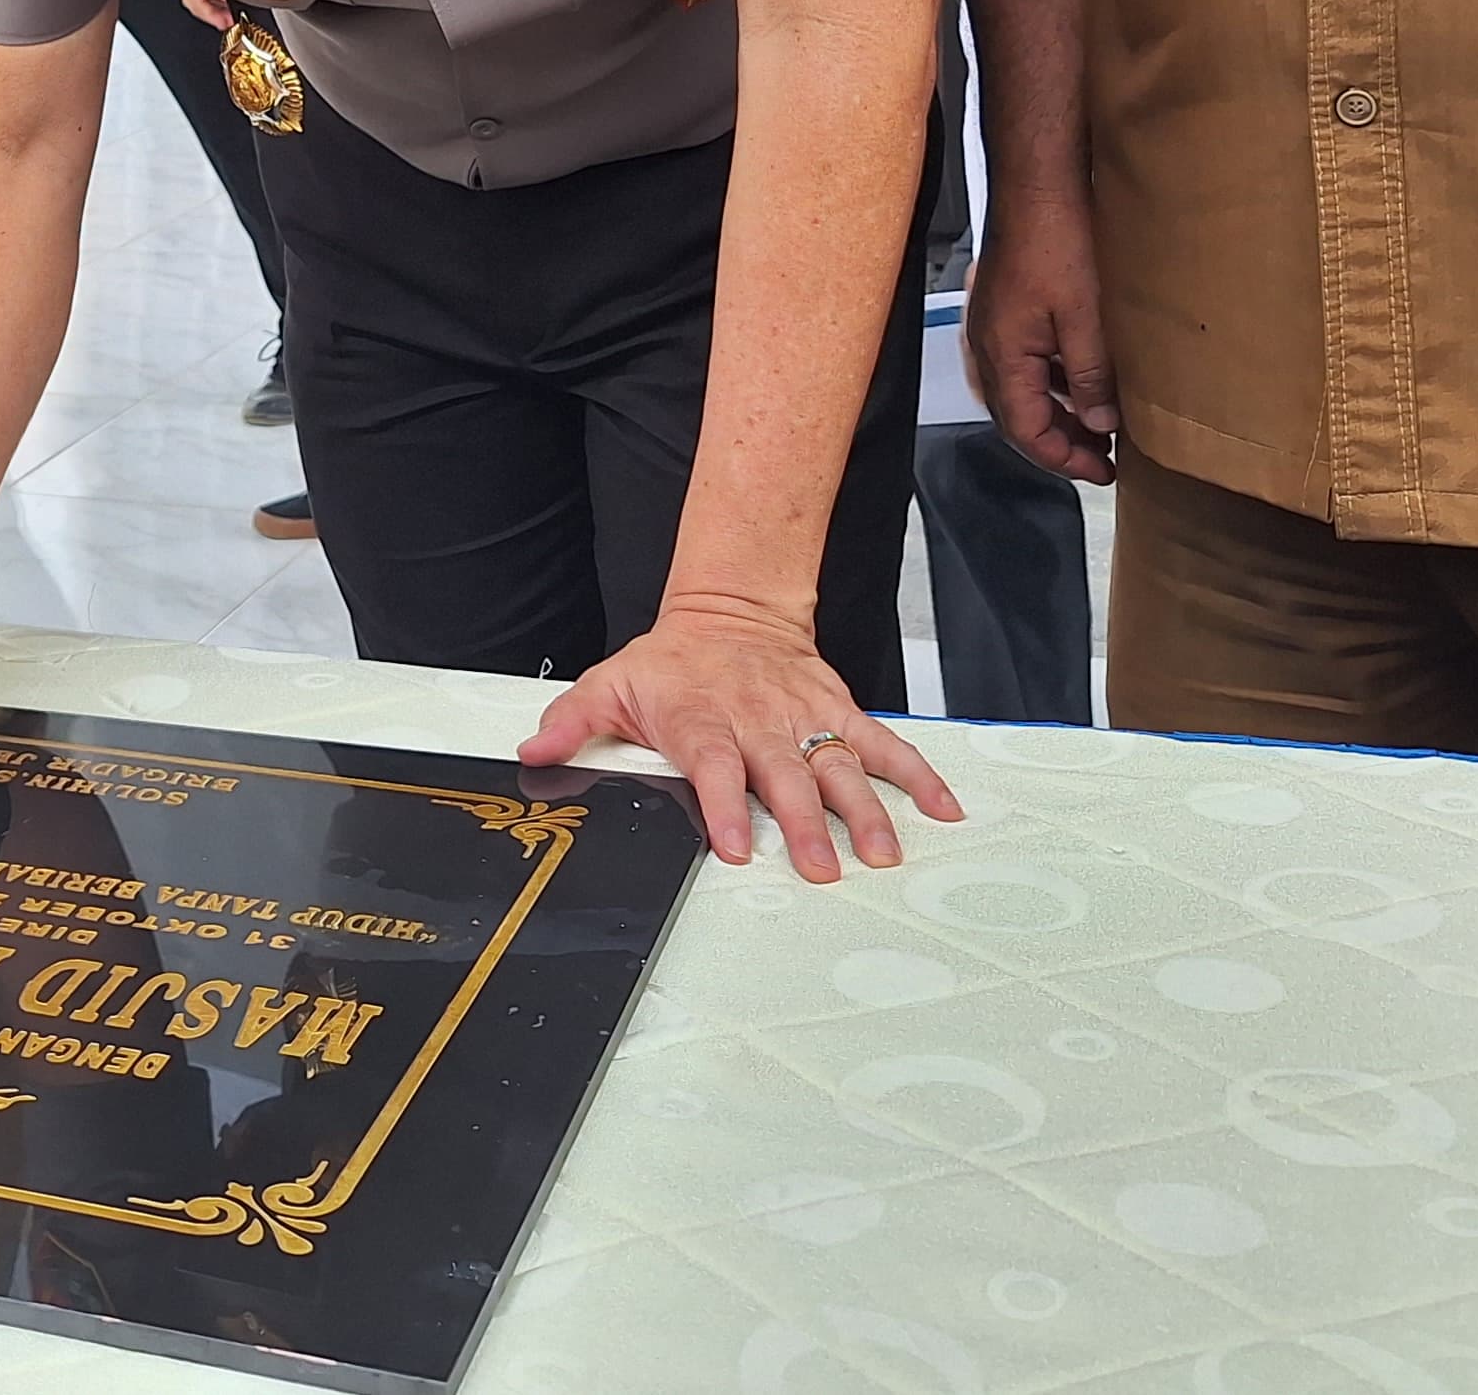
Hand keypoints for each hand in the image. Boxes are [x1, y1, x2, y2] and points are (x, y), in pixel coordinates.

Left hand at [519, 590, 962, 882]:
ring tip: (883, 852)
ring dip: (864, 810)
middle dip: (803, 824)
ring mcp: (804, 718)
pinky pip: (883, 744)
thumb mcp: (610, 684)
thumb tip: (533, 755)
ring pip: (838, 766)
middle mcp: (759, 722)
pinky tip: (944, 807)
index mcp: (703, 720)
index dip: (721, 804)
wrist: (729, 609)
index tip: (731, 844)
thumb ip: (572, 723)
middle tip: (822, 868)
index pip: (713, 765)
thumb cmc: (671, 662)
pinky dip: (917, 774)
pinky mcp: (839, 711)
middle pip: (784, 776)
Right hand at [967, 180, 1118, 483]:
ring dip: (1056, 414)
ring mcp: (991, 327)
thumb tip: (1099, 425)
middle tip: (1103, 459)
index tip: (1101, 471)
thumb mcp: (1085, 317)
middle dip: (1060, 443)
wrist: (1036, 186)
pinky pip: (1022, 364)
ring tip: (1097, 427)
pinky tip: (1081, 382)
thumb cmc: (1057, 243)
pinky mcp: (1003, 310)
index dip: (1062, 458)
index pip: (1024, 430)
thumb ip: (1090, 376)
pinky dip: (1051, 384)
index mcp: (1001, 356)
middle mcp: (987, 347)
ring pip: (1020, 391)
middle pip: (1016, 416)